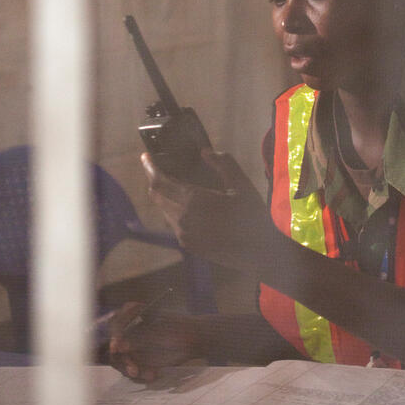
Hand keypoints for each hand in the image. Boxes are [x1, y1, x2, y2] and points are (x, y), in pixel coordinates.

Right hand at [108, 301, 197, 381]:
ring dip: (131, 369)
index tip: (116, 348)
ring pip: (120, 360)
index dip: (114, 335)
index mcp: (134, 315)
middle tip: (134, 371)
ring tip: (150, 375)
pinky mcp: (137, 359)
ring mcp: (132, 345)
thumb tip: (118, 347)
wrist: (194, 340)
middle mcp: (129, 330)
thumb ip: (138, 339)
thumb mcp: (158, 332)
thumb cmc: (179, 329)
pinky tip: (154, 374)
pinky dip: (139, 374)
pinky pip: (129, 369)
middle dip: (123, 360)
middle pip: (114, 345)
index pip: (116, 323)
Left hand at [141, 149, 280, 273]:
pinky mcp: (188, 245)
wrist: (259, 252)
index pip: (160, 182)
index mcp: (194, 201)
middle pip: (157, 195)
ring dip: (164, 194)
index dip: (150, 168)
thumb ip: (223, 164)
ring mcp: (183, 234)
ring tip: (174, 183)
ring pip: (163, 209)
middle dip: (155, 179)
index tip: (146, 156)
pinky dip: (173, 208)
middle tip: (159, 166)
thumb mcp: (242, 185)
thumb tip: (205, 152)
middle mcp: (182, 219)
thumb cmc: (252, 216)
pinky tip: (187, 205)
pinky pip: (173, 222)